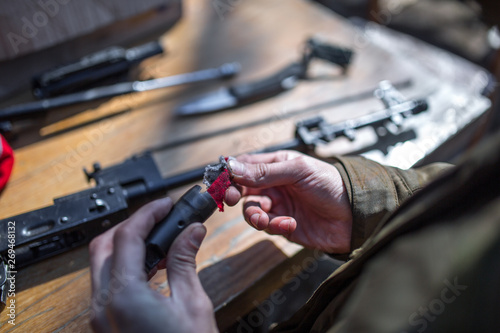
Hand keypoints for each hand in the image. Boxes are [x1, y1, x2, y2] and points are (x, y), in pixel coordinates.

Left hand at [89, 198, 217, 332]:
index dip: (148, 214)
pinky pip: (107, 283)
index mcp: (125, 298)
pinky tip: (151, 264)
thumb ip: (185, 263)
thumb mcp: (193, 306)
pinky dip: (125, 265)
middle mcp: (104, 306)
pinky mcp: (106, 323)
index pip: (127, 237)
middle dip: (132, 225)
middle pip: (104, 246)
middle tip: (160, 217)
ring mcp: (101, 316)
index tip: (165, 205)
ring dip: (127, 245)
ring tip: (160, 239)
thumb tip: (191, 231)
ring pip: (102, 264)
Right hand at [225, 151, 351, 253]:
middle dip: (237, 196)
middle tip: (236, 200)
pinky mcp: (284, 225)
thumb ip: (264, 171)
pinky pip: (268, 226)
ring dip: (255, 215)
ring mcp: (279, 205)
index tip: (222, 182)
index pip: (245, 166)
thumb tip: (233, 168)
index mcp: (277, 165)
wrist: (356, 215)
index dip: (231, 174)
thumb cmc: (333, 184)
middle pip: (243, 190)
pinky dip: (275, 226)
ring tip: (267, 218)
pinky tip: (291, 223)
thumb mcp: (298, 171)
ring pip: (252, 211)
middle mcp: (274, 185)